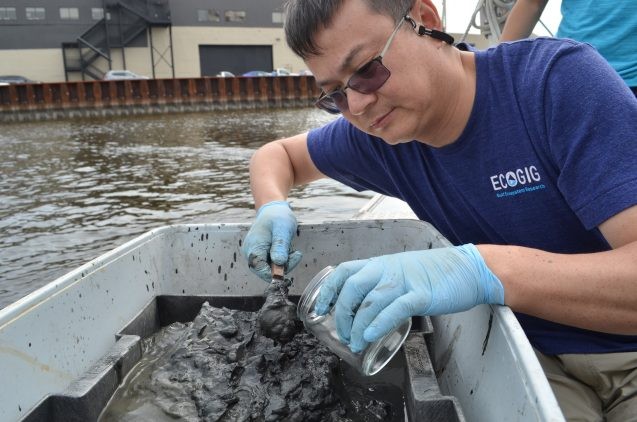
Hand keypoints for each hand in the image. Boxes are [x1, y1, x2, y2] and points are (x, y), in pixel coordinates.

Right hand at [241, 201, 302, 281]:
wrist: (273, 209)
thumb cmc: (278, 217)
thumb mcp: (282, 229)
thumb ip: (280, 246)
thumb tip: (279, 262)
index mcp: (253, 247)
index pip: (261, 269)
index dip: (276, 272)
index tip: (291, 261)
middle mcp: (250, 253)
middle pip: (266, 271)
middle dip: (283, 266)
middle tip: (296, 254)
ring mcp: (254, 254)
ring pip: (271, 268)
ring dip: (284, 262)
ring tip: (291, 248)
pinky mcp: (261, 254)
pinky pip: (272, 263)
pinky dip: (282, 259)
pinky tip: (287, 249)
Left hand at [315, 244, 503, 351]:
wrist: (468, 269)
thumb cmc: (434, 274)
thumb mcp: (401, 272)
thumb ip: (382, 286)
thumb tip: (362, 311)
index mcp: (380, 264)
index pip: (344, 271)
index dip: (328, 290)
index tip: (319, 308)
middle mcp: (388, 269)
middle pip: (352, 287)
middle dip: (341, 313)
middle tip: (342, 334)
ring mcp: (405, 281)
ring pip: (371, 301)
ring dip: (358, 325)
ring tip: (354, 342)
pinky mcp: (422, 295)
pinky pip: (395, 308)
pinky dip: (380, 323)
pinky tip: (370, 336)